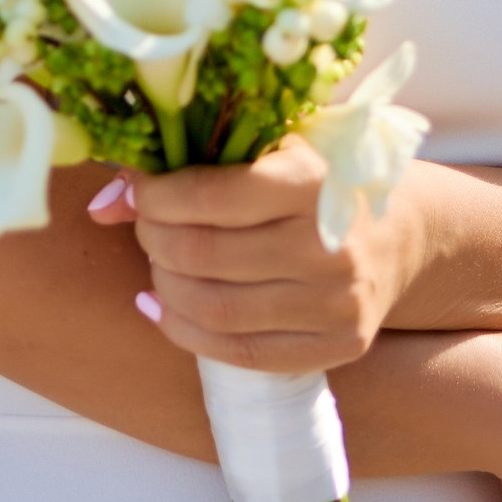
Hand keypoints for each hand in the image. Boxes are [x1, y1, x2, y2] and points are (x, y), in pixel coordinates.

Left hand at [115, 141, 430, 374]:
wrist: (400, 232)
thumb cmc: (318, 177)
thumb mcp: (266, 148)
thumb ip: (186, 165)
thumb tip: (101, 204)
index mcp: (313, 178)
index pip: (208, 194)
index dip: (155, 196)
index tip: (139, 192)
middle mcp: (329, 244)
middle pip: (201, 254)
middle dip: (152, 239)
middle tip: (145, 227)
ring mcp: (337, 302)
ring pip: (213, 309)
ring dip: (165, 285)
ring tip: (158, 264)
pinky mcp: (340, 346)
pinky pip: (241, 353)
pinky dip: (185, 333)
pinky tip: (164, 308)